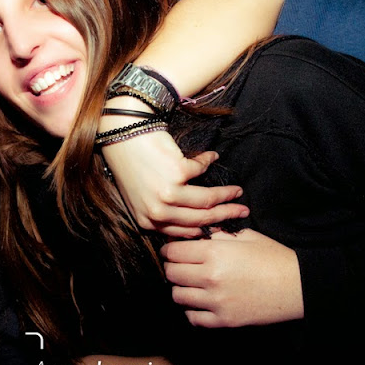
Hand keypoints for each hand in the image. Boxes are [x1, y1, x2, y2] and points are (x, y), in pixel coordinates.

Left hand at [101, 130, 248, 237]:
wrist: (122, 132)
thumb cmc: (132, 163)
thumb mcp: (142, 197)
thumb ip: (164, 213)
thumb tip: (196, 225)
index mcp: (148, 222)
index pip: (185, 232)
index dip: (208, 229)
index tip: (224, 226)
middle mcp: (157, 212)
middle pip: (201, 219)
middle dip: (225, 216)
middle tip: (242, 212)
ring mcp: (167, 194)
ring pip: (206, 201)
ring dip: (226, 195)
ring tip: (237, 191)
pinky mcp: (177, 173)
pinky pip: (202, 170)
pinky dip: (209, 161)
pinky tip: (212, 156)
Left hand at [160, 229, 303, 326]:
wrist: (297, 286)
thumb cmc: (273, 258)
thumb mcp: (246, 237)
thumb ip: (218, 236)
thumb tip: (200, 236)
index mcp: (214, 252)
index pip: (173, 251)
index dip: (170, 250)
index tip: (173, 251)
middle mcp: (210, 277)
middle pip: (171, 273)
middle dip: (173, 267)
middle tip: (180, 266)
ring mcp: (216, 301)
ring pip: (178, 296)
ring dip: (181, 288)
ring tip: (190, 284)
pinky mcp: (224, 320)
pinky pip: (193, 318)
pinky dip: (192, 310)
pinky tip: (200, 302)